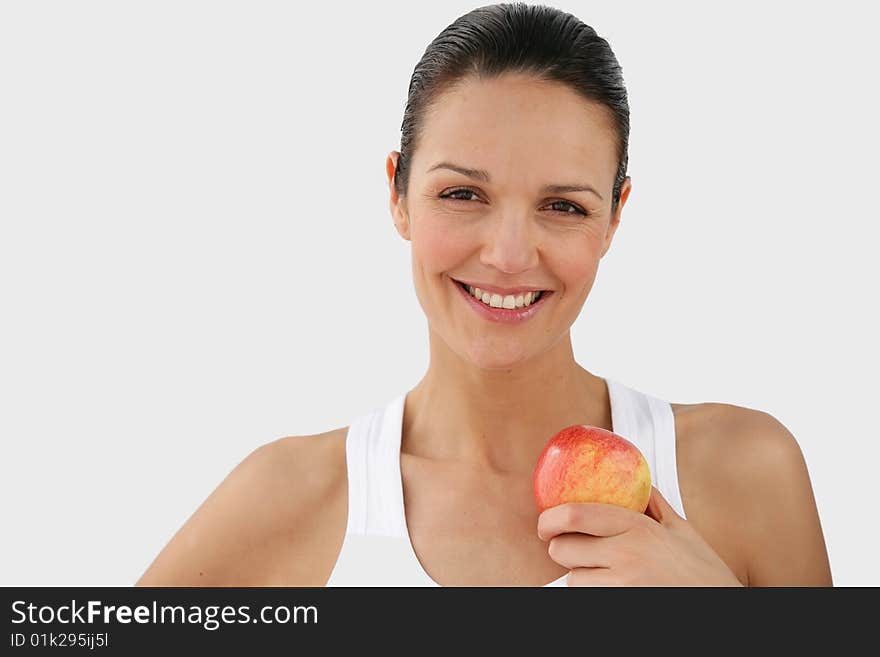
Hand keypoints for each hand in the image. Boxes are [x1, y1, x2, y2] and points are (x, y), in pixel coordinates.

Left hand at [537, 486, 743, 586]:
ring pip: (573, 578)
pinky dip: (592, 592)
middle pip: (563, 549)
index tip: (545, 524)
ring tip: (599, 572)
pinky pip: (587, 597)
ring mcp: (622, 586)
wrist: (724, 611)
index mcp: (639, 528)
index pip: (575, 515)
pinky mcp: (620, 605)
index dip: (550, 519)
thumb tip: (637, 481)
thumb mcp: (683, 530)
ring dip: (579, 575)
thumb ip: (655, 504)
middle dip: (561, 549)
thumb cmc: (705, 573)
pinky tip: (609, 588)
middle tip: (570, 548)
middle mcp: (626, 556)